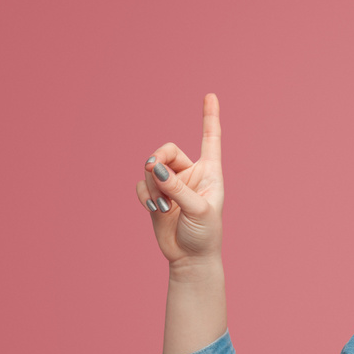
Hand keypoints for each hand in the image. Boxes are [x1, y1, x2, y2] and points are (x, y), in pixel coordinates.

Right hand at [136, 94, 223, 266]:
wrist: (190, 258)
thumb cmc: (205, 235)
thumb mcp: (198, 210)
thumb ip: (177, 188)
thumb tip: (154, 167)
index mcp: (210, 173)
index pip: (210, 139)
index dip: (210, 117)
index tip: (211, 95)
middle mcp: (191, 174)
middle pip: (168, 150)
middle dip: (158, 159)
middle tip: (153, 168)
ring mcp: (172, 184)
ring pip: (152, 169)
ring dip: (153, 186)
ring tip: (163, 206)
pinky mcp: (156, 196)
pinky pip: (142, 184)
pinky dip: (146, 196)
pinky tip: (155, 210)